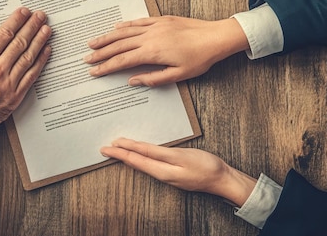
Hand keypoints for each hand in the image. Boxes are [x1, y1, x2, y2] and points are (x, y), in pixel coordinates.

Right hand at [0, 7, 51, 137]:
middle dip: (31, 26)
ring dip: (40, 41)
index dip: (16, 20)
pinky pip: (31, 75)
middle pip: (19, 43)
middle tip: (40, 15)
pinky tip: (46, 50)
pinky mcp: (15, 96)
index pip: (4, 34)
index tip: (24, 12)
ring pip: (28, 57)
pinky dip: (40, 61)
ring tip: (47, 29)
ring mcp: (8, 84)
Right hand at [84, 16, 248, 86]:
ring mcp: (155, 26)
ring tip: (93, 42)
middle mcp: (150, 37)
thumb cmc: (200, 58)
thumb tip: (132, 81)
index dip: (106, 66)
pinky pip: (138, 21)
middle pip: (119, 46)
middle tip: (87, 58)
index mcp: (152, 52)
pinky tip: (116, 27)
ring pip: (125, 32)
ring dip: (107, 38)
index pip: (122, 61)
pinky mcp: (161, 19)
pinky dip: (125, 25)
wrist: (216, 37)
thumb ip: (153, 79)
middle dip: (101, 52)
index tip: (94, 71)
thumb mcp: (179, 75)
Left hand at [100, 138, 256, 206]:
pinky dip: (141, 159)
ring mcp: (167, 176)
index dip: (123, 150)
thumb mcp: (182, 157)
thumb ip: (161, 154)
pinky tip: (138, 156)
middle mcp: (162, 174)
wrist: (222, 180)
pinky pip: (151, 166)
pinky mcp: (173, 174)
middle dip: (120, 155)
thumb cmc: (206, 167)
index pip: (138, 158)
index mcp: (163, 170)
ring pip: (142, 165)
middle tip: (104, 149)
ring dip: (128, 157)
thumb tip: (141, 151)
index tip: (109, 146)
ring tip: (116, 151)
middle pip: (136, 163)